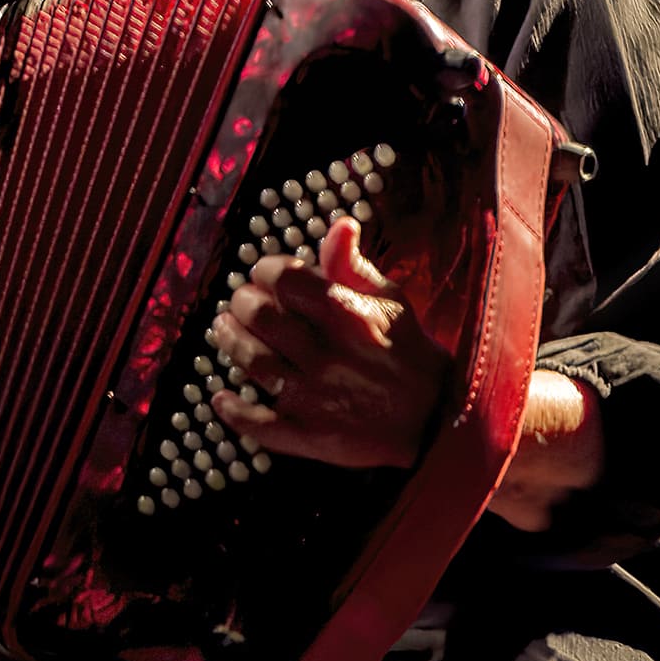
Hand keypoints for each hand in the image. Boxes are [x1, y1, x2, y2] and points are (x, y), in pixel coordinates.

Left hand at [208, 216, 445, 470]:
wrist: (438, 419)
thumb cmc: (408, 352)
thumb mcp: (391, 301)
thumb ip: (354, 265)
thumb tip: (339, 225)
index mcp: (348, 315)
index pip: (285, 279)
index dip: (265, 271)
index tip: (263, 275)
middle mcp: (328, 355)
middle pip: (259, 317)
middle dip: (241, 303)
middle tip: (241, 303)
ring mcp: (317, 398)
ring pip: (251, 362)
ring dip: (228, 343)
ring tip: (224, 331)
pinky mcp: (311, 435)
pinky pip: (258, 424)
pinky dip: (233, 410)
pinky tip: (221, 397)